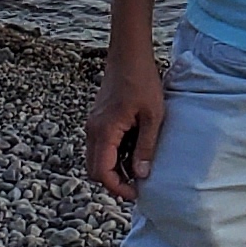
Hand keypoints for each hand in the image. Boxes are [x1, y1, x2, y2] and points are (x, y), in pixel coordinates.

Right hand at [85, 48, 166, 198]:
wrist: (129, 54)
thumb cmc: (142, 81)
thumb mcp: (152, 116)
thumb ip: (146, 147)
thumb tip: (141, 175)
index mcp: (105, 131)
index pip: (101, 172)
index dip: (117, 187)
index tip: (135, 192)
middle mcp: (93, 130)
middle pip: (94, 168)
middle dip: (114, 181)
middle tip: (137, 184)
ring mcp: (94, 123)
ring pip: (96, 157)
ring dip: (114, 167)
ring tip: (138, 166)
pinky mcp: (98, 118)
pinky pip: (101, 145)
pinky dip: (113, 154)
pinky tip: (133, 149)